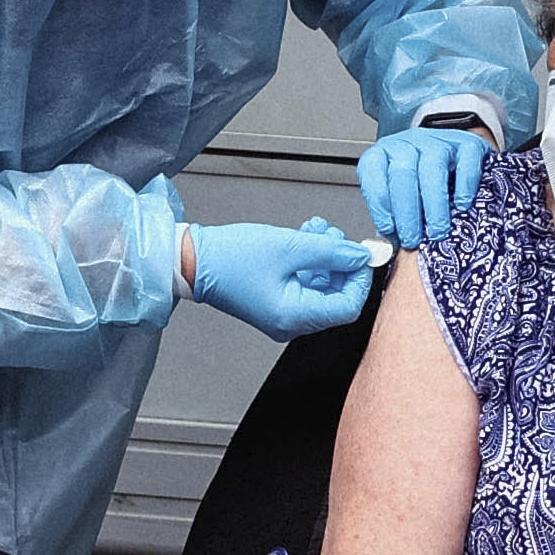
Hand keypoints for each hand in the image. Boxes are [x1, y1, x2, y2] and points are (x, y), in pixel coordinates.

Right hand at [184, 217, 374, 339]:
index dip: (359, 279)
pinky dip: (311, 262)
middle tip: (335, 236)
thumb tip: (359, 255)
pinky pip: (306, 285)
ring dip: (326, 257)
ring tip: (316, 231)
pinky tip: (306, 238)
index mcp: (294, 317)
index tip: (361, 254)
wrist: (192, 261)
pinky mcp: (277, 302)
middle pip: (336, 298)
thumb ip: (331, 251)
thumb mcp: (289, 246)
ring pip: (322, 288)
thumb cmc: (229, 258)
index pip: (347, 307)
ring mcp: (284, 314)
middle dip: (341, 263)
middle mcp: (290, 323)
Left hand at [356, 124, 491, 248]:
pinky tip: (462, 206)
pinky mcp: (467, 144)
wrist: (450, 152)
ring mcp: (437, 142)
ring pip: (432, 168)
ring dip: (434, 205)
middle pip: (403, 173)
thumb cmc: (419, 180)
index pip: (373, 173)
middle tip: (412, 239)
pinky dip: (464, 186)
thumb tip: (390, 248)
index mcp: (383, 155)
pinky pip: (466, 162)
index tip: (388, 229)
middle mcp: (407, 145)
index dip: (379, 203)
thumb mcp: (397, 194)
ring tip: (437, 231)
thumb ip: (392, 217)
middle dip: (407, 211)